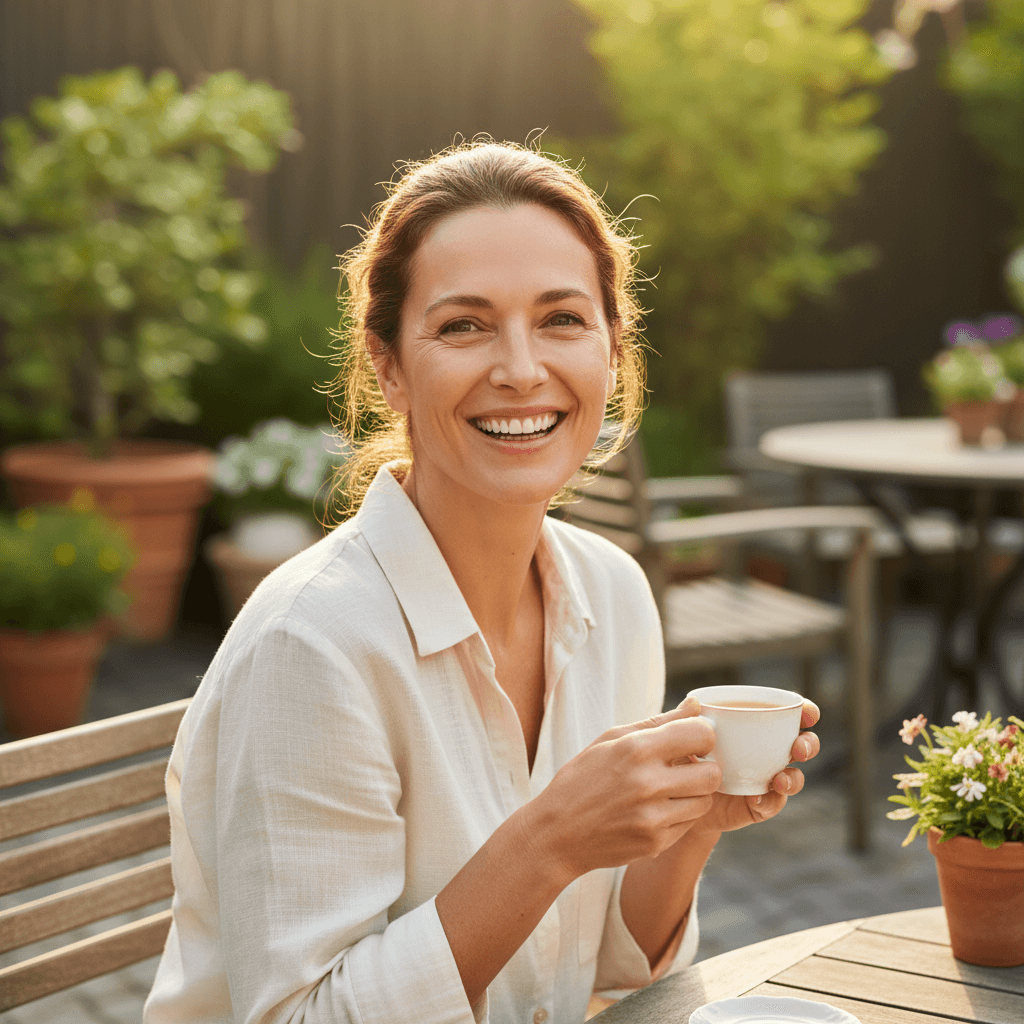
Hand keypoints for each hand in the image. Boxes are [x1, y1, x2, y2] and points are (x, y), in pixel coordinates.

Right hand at [523, 705, 723, 881]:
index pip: (701, 734)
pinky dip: (679, 816)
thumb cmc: (582, 779)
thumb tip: (695, 705)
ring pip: (705, 802)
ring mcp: (653, 817)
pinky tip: (656, 810)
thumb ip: (657, 722)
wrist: (556, 833)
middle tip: (686, 768)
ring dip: (694, 794)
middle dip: (705, 768)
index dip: (702, 736)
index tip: (692, 741)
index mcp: (636, 749)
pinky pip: (689, 825)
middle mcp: (648, 783)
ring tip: (670, 790)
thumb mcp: (611, 740)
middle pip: (713, 773)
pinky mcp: (656, 843)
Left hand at [684, 696, 820, 835]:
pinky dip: (769, 801)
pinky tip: (756, 797)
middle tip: (798, 749)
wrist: (674, 797)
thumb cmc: (680, 756)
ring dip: (794, 778)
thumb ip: (683, 719)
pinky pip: (773, 803)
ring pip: (795, 777)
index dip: (806, 712)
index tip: (808, 712)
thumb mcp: (679, 736)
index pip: (788, 715)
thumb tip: (693, 701)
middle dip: (808, 744)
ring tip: (779, 780)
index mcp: (755, 726)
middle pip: (803, 745)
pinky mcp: (759, 804)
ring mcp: (766, 779)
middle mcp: (767, 751)